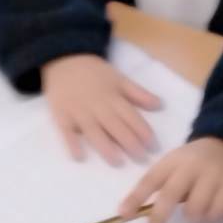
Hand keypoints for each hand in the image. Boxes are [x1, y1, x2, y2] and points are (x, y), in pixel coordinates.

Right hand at [41, 54, 162, 165]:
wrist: (63, 60)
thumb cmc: (95, 73)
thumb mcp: (119, 79)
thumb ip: (138, 93)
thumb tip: (160, 105)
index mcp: (113, 96)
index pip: (130, 116)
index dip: (143, 131)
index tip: (154, 146)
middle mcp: (97, 106)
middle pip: (115, 126)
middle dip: (129, 142)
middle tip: (141, 158)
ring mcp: (78, 111)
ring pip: (93, 131)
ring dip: (105, 146)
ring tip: (117, 161)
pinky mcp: (61, 115)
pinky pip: (66, 131)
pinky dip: (72, 143)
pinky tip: (79, 157)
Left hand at [120, 138, 222, 222]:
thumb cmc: (195, 160)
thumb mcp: (175, 162)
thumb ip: (162, 182)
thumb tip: (140, 210)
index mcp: (173, 161)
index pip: (151, 180)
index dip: (136, 197)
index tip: (124, 214)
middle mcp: (191, 167)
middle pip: (171, 195)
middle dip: (159, 217)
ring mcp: (213, 176)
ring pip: (195, 209)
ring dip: (191, 217)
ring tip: (194, 211)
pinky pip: (216, 213)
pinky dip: (210, 217)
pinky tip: (210, 209)